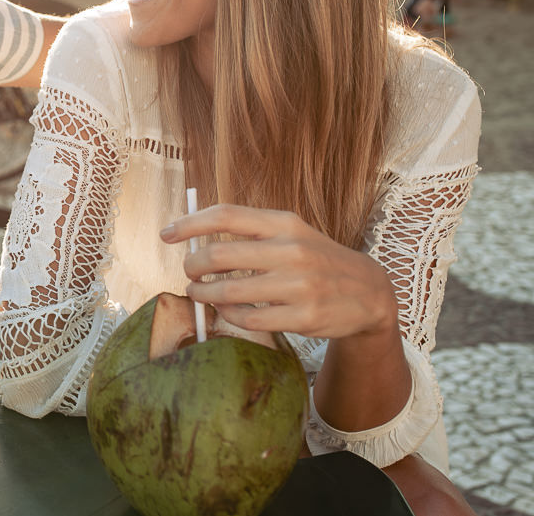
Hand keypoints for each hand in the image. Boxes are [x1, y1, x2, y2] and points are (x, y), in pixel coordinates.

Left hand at [160, 204, 396, 339]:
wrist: (369, 292)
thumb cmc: (316, 260)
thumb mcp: (292, 233)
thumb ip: (250, 233)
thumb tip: (195, 238)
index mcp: (285, 223)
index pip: (226, 215)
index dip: (190, 224)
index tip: (167, 234)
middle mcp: (292, 251)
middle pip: (219, 256)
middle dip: (192, 266)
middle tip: (189, 273)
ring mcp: (299, 286)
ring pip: (228, 292)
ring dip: (204, 295)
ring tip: (200, 293)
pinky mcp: (303, 317)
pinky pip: (248, 319)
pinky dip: (230, 316)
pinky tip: (228, 311)